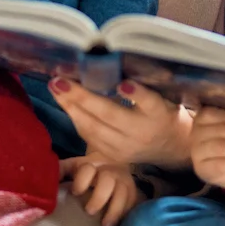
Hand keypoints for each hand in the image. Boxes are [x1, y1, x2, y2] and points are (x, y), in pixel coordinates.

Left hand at [50, 79, 191, 166]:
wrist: (169, 146)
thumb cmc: (161, 112)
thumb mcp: (162, 96)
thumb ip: (143, 86)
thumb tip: (113, 68)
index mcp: (159, 114)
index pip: (150, 103)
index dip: (136, 94)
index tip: (123, 84)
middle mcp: (142, 133)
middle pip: (110, 115)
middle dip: (81, 98)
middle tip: (60, 81)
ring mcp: (125, 149)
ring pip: (93, 129)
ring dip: (71, 108)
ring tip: (55, 89)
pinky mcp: (113, 157)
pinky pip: (89, 137)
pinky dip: (75, 119)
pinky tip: (64, 103)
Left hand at [60, 157, 144, 225]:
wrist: (114, 163)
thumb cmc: (87, 171)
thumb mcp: (73, 168)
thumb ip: (59, 172)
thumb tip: (42, 182)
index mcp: (91, 164)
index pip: (87, 170)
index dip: (81, 181)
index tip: (74, 192)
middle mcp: (109, 171)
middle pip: (107, 181)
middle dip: (99, 197)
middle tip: (89, 212)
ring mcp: (123, 181)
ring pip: (123, 193)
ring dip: (114, 210)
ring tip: (105, 225)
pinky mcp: (133, 192)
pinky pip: (133, 202)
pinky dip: (125, 213)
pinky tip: (118, 224)